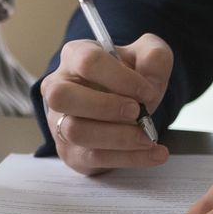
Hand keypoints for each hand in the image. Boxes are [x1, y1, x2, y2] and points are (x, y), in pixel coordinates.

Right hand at [40, 34, 173, 174]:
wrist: (125, 105)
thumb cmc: (128, 77)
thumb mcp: (146, 58)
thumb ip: (154, 56)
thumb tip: (153, 64)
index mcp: (75, 56)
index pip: (88, 62)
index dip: (121, 78)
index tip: (148, 91)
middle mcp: (58, 88)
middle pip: (62, 96)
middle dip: (105, 107)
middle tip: (137, 112)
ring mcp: (59, 122)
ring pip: (76, 131)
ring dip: (119, 137)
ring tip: (148, 136)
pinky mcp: (71, 150)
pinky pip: (93, 157)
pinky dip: (128, 157)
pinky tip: (153, 153)